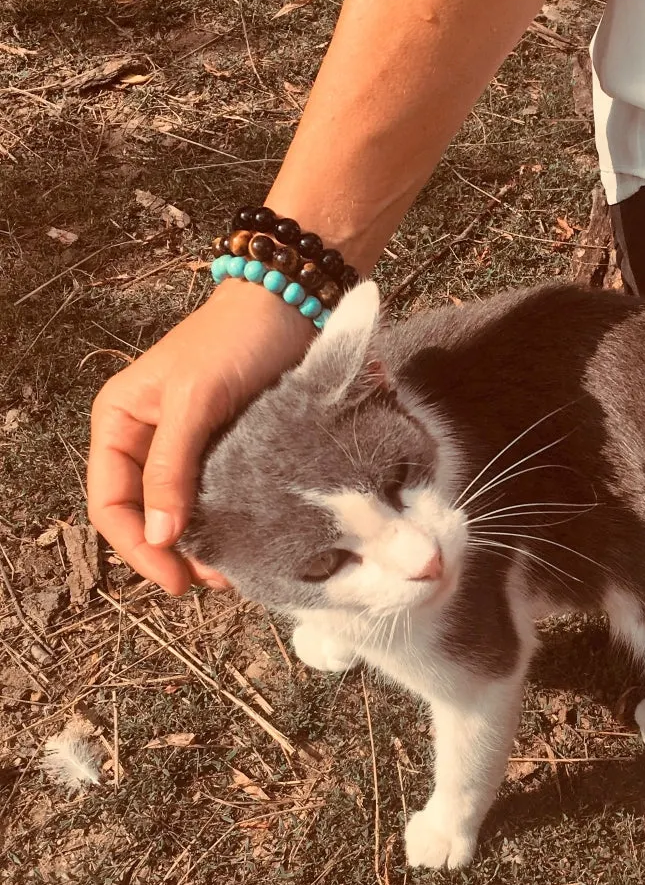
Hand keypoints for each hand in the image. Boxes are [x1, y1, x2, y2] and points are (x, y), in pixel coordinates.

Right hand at [87, 279, 314, 593]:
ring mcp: (190, 445)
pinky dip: (231, 522)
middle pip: (145, 515)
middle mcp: (148, 438)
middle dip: (172, 552)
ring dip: (204, 543)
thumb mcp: (195, 401)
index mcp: (120, 423)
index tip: (175, 580)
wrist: (294, 302)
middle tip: (211, 582)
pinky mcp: (231, 446)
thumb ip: (172, 466)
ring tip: (234, 569)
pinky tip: (250, 540)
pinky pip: (220, 495)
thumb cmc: (235, 340)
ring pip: (184, 511)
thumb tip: (158, 535)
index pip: (110, 503)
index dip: (136, 548)